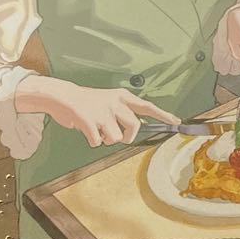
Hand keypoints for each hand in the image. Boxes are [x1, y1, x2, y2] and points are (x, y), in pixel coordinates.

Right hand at [15, 77, 179, 147]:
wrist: (62, 96)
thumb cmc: (87, 102)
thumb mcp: (109, 101)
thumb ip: (123, 112)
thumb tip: (139, 126)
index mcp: (121, 96)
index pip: (146, 106)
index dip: (163, 115)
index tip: (176, 121)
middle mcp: (115, 102)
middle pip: (133, 127)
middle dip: (127, 137)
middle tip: (118, 137)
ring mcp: (102, 111)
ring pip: (115, 138)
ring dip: (105, 139)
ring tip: (96, 129)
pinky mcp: (90, 121)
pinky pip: (97, 142)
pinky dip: (92, 141)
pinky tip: (86, 131)